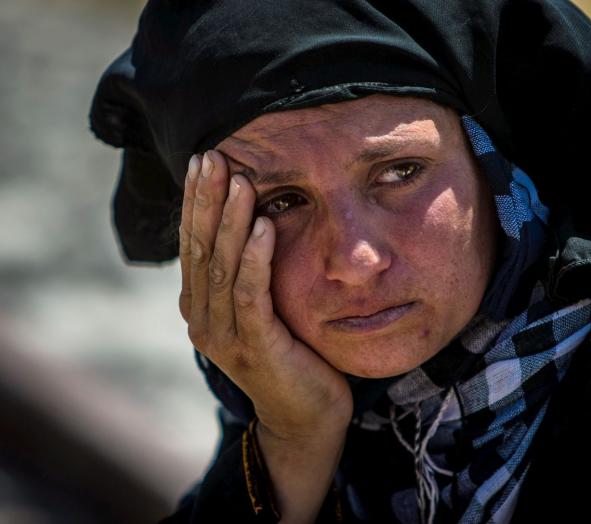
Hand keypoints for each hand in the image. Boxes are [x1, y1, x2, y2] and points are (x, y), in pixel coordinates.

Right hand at [178, 150, 352, 438]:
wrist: (305, 415)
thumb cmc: (290, 353)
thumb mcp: (262, 308)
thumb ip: (248, 274)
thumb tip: (254, 220)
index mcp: (201, 304)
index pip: (194, 242)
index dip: (197, 201)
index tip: (204, 160)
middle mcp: (203, 317)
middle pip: (201, 247)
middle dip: (206, 199)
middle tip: (212, 155)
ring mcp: (224, 334)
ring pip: (222, 266)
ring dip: (230, 220)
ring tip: (239, 180)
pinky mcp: (254, 346)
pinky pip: (251, 294)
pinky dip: (255, 258)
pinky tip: (263, 225)